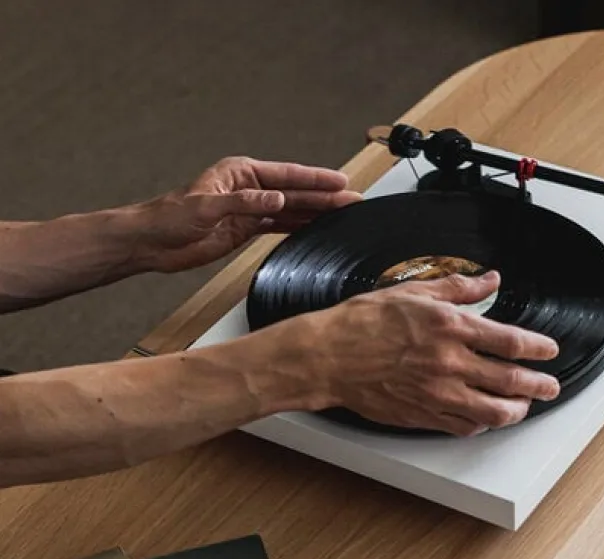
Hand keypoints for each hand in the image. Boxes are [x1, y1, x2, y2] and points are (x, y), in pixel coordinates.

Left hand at [134, 156, 360, 273]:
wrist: (153, 242)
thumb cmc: (170, 217)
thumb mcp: (207, 207)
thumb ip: (244, 203)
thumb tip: (278, 199)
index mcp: (241, 172)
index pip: (287, 175)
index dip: (316, 179)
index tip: (341, 182)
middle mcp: (249, 188)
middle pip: (295, 192)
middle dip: (324, 197)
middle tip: (353, 202)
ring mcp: (248, 209)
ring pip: (290, 209)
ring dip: (315, 213)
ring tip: (343, 215)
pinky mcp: (244, 230)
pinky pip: (278, 226)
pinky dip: (297, 227)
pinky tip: (316, 228)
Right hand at [307, 270, 560, 434]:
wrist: (328, 357)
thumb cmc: (362, 324)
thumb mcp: (413, 293)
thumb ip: (458, 287)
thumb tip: (489, 280)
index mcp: (450, 328)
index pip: (511, 341)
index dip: (538, 348)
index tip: (548, 350)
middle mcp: (449, 363)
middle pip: (511, 380)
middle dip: (539, 385)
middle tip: (551, 386)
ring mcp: (437, 393)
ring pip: (492, 411)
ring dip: (516, 410)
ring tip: (524, 406)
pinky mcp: (422, 415)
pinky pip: (463, 427)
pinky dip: (481, 424)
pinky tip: (485, 419)